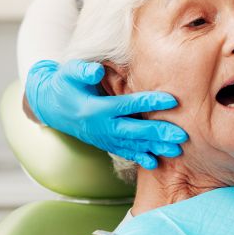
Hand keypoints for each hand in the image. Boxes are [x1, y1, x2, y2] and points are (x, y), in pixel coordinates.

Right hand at [25, 59, 187, 168]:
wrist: (51, 107)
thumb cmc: (65, 84)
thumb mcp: (69, 73)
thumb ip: (83, 71)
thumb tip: (97, 70)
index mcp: (95, 108)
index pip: (127, 105)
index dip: (149, 102)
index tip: (173, 100)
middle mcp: (100, 127)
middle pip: (133, 131)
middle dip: (158, 133)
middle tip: (182, 135)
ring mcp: (103, 138)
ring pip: (132, 145)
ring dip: (155, 149)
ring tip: (177, 151)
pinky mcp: (104, 143)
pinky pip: (124, 152)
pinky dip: (139, 158)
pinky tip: (155, 163)